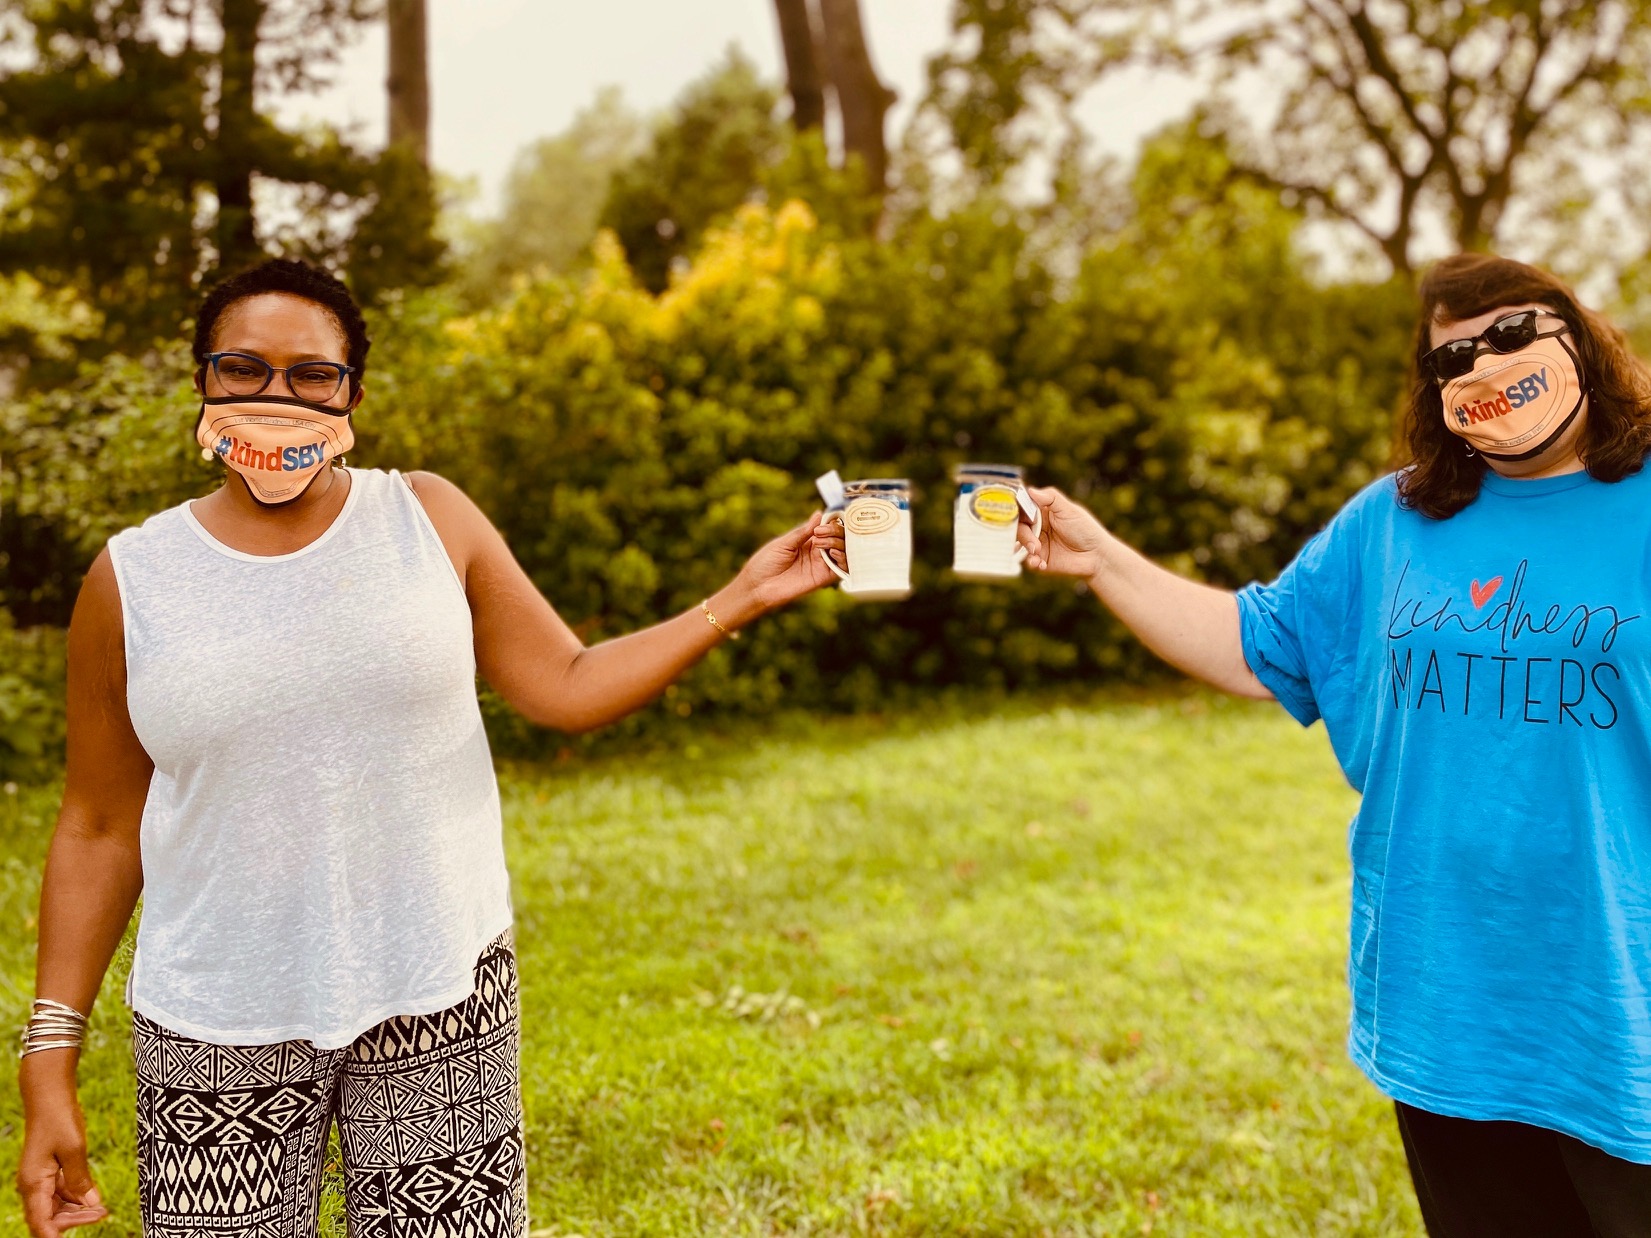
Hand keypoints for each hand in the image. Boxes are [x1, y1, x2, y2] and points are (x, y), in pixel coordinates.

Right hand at [16, 1060, 106, 1236]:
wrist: (50, 1096)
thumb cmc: (60, 1119)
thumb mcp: (75, 1150)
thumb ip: (81, 1180)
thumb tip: (92, 1206)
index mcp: (34, 1184)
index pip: (41, 1224)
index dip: (56, 1237)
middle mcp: (33, 1185)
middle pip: (49, 1218)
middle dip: (75, 1221)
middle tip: (103, 1215)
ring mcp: (39, 1179)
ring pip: (56, 1207)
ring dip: (77, 1210)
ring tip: (103, 1210)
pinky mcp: (48, 1171)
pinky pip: (60, 1193)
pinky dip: (75, 1197)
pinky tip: (93, 1197)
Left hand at [732, 511, 846, 615]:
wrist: (758, 586)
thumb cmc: (765, 562)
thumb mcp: (783, 543)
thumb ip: (803, 532)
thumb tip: (819, 514)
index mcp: (807, 540)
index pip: (828, 528)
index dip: (830, 523)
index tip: (821, 524)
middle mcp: (817, 551)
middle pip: (838, 538)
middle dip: (834, 532)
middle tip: (820, 533)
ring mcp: (821, 564)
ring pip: (843, 551)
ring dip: (838, 543)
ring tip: (822, 543)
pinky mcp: (822, 578)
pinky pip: (841, 569)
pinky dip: (843, 560)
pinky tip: (834, 553)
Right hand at [1017, 486, 1109, 579]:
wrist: (1096, 555)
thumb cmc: (1085, 529)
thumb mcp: (1069, 510)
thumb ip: (1050, 498)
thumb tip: (1030, 490)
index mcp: (1042, 511)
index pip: (1022, 508)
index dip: (1015, 511)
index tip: (1014, 515)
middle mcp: (1037, 526)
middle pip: (1018, 527)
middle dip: (1023, 535)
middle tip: (1034, 544)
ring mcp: (1038, 543)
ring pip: (1020, 544)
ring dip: (1026, 548)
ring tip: (1037, 553)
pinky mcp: (1040, 559)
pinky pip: (1028, 561)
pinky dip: (1032, 562)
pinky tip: (1041, 564)